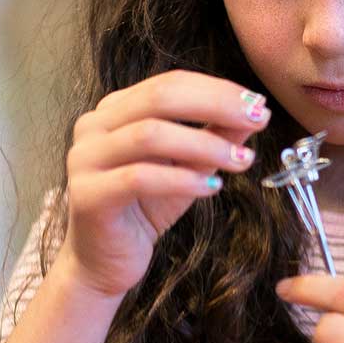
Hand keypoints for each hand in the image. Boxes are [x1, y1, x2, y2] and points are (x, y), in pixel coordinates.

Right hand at [62, 69, 270, 296]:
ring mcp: (85, 159)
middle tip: (257, 119)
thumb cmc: (147, 206)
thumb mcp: (190, 165)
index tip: (258, 103)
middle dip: (216, 105)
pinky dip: (182, 180)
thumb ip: (216, 134)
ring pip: (149, 135)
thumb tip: (254, 111)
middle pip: (160, 98)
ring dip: (205, 145)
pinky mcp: (87, 196)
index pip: (171, 82)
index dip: (218, 89)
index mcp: (116, 109)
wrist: (105, 260)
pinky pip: (139, 178)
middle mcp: (94, 126)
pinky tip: (213, 188)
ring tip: (241, 160)